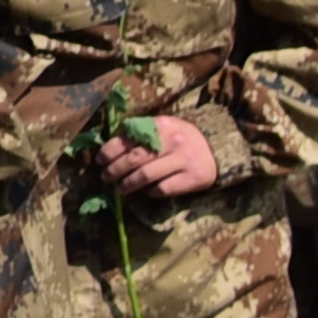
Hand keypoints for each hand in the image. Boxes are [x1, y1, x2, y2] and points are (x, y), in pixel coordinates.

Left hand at [94, 114, 223, 200]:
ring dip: (127, 184)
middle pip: (134, 159)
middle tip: (105, 177)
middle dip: (115, 170)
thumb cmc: (181, 138)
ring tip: (119, 189)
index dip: (110, 151)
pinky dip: (150, 192)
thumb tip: (109, 150)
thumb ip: (141, 134)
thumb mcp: (163, 128)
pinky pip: (163, 189)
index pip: (128, 139)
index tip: (99, 160)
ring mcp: (183, 160)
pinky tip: (145, 192)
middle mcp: (172, 141)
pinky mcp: (192, 179)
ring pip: (146, 176)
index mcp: (161, 125)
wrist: (217, 149)